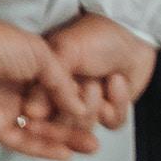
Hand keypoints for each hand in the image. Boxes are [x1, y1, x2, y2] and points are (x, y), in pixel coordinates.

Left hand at [0, 17, 98, 160]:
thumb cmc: (0, 41)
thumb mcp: (43, 56)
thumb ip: (63, 84)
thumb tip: (82, 108)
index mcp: (31, 73)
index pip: (59, 98)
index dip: (79, 109)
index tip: (102, 116)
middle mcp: (20, 93)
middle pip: (51, 119)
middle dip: (75, 131)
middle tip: (97, 142)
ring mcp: (6, 108)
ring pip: (38, 133)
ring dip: (63, 141)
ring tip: (90, 148)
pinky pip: (19, 141)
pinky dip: (41, 149)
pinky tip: (64, 154)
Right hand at [46, 13, 157, 130]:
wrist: (129, 33)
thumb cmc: (94, 36)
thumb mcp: (65, 52)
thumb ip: (48, 83)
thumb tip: (31, 111)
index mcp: (42, 83)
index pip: (37, 113)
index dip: (46, 115)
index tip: (52, 112)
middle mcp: (60, 99)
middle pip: (61, 126)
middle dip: (79, 105)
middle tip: (87, 83)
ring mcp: (85, 107)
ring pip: (87, 127)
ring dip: (98, 100)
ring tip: (101, 78)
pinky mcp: (109, 112)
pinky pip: (112, 122)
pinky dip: (119, 102)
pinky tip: (116, 81)